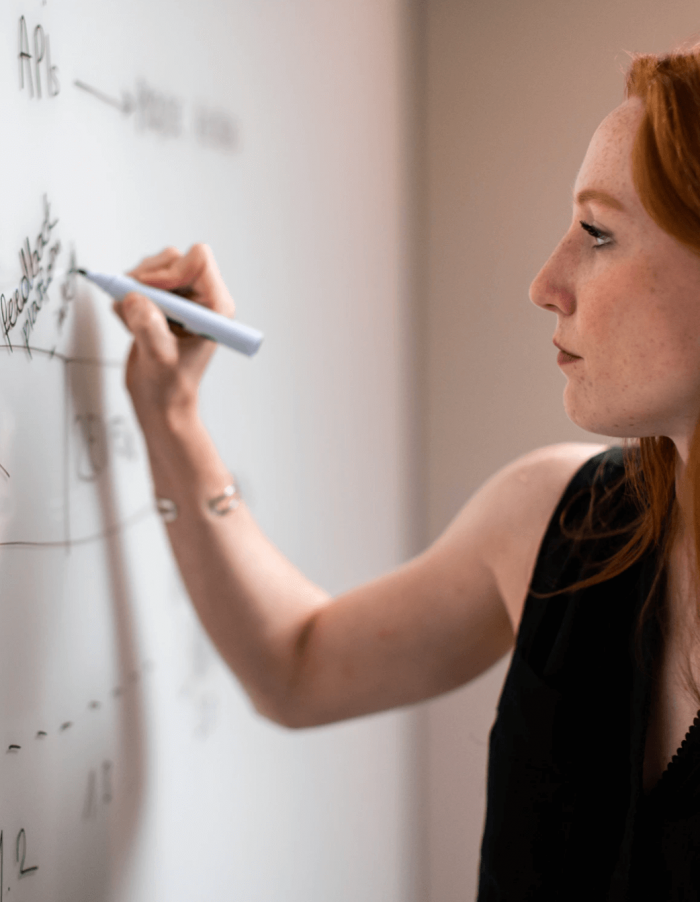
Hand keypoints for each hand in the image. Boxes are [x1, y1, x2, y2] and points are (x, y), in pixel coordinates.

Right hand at [113, 244, 234, 427]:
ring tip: (132, 319)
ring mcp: (181, 301)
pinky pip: (139, 283)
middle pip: (173, 259)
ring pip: (154, 268)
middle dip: (147, 278)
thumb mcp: (159, 358)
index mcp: (215, 307)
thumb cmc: (170, 388)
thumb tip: (134, 298)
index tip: (150, 293)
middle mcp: (201, 300)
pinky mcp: (161, 305)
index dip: (170, 271)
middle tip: (135, 303)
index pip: (198, 260)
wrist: (160, 403)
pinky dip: (127, 299)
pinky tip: (130, 324)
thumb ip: (149, 326)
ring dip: (134, 288)